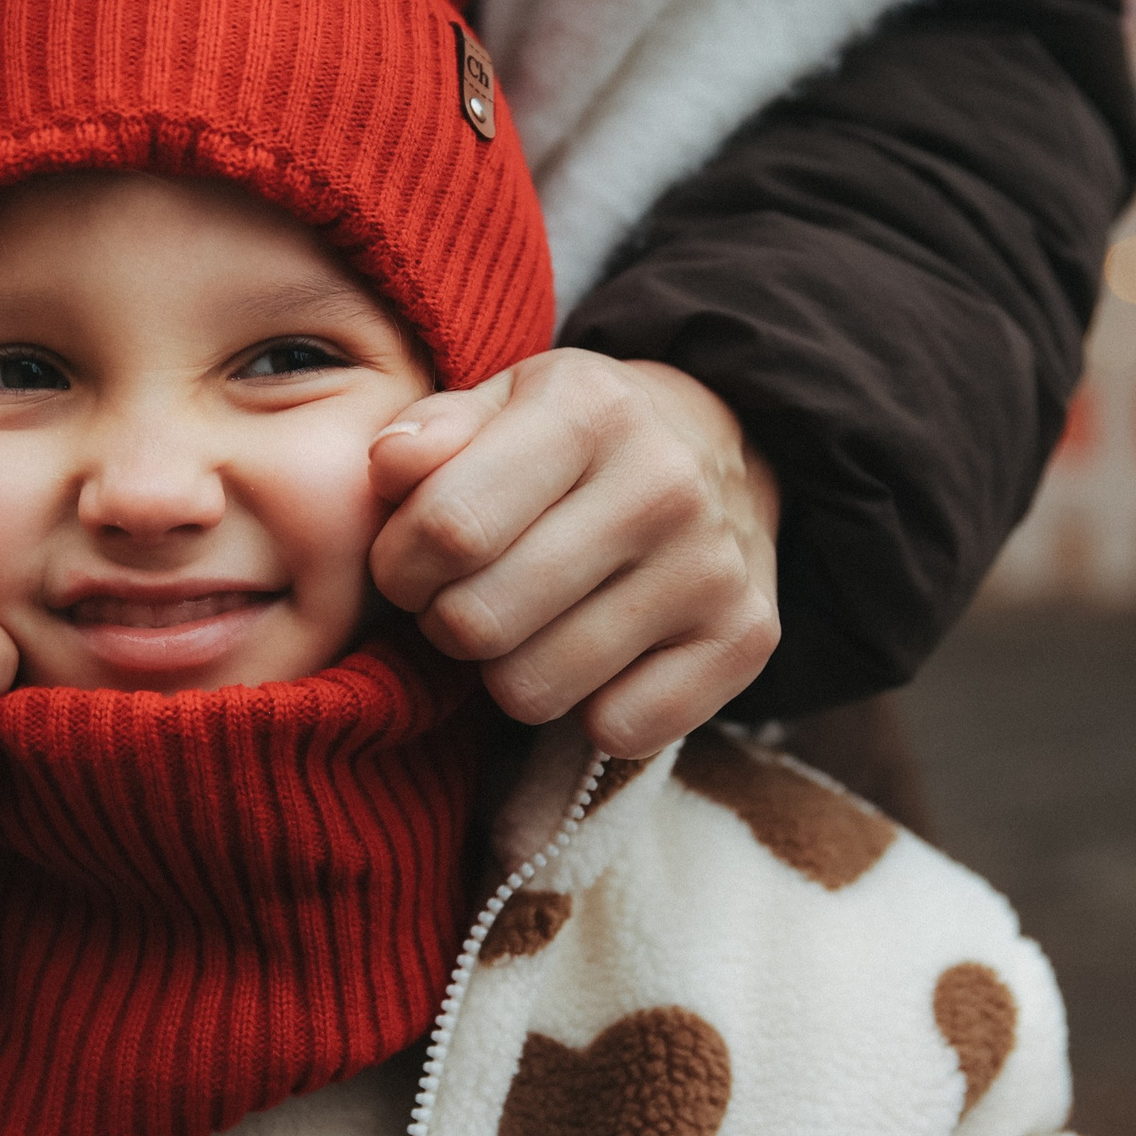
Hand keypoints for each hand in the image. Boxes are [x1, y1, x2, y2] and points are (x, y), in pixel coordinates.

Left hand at [367, 350, 778, 757]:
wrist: (723, 452)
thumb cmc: (573, 443)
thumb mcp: (502, 405)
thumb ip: (431, 432)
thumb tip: (389, 465)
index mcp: (589, 409)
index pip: (449, 530)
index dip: (400, 567)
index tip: (411, 566)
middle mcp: (663, 484)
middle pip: (480, 622)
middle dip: (445, 623)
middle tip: (464, 601)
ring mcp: (712, 567)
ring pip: (533, 689)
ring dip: (506, 673)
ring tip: (527, 626)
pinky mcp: (745, 640)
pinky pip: (616, 729)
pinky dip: (588, 712)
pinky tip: (596, 659)